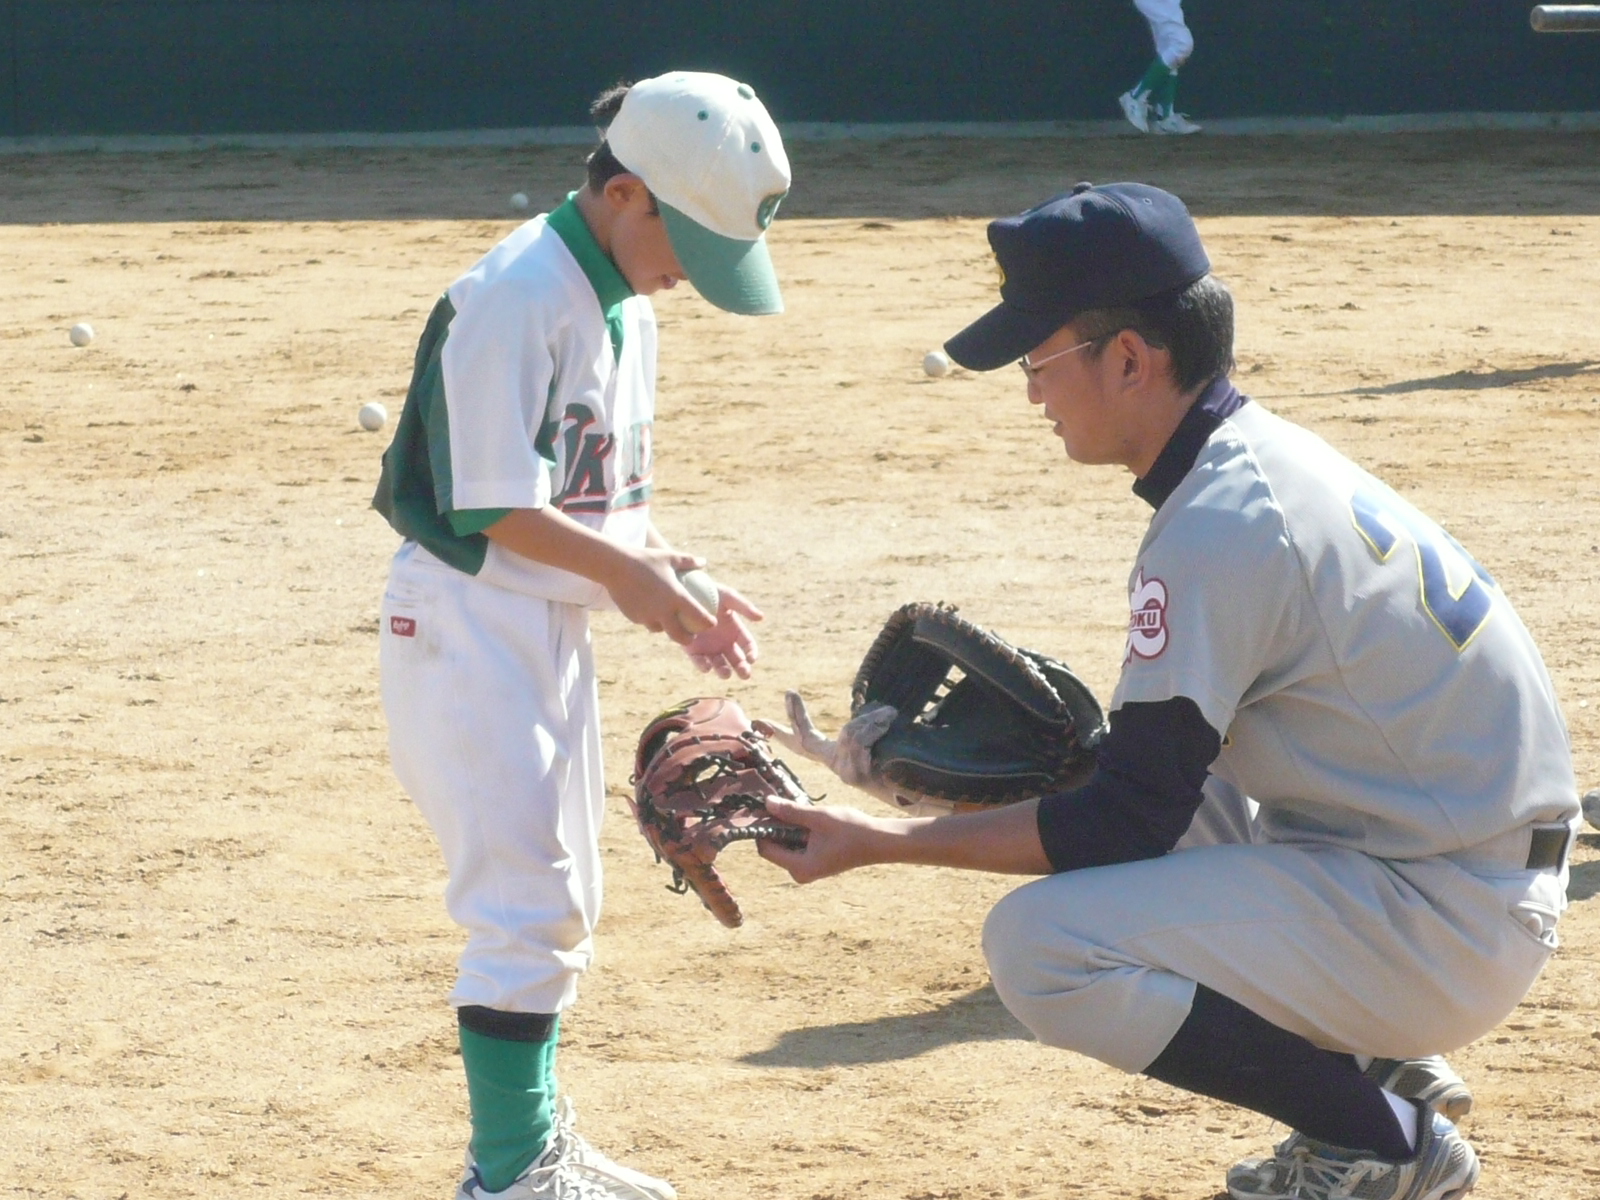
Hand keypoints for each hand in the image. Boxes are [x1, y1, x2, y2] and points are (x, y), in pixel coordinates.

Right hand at [604, 547, 716, 644]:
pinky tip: (650, 612)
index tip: (712, 623)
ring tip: (669, 625)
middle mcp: (663, 611)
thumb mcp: (669, 557)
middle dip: (688, 640)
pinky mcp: (634, 617)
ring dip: (666, 629)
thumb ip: (688, 561)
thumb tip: (703, 562)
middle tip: (692, 637)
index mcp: (676, 598)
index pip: (698, 616)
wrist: (615, 566)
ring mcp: (647, 617)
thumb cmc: (645, 559)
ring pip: (660, 630)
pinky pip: (645, 621)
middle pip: (679, 636)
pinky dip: (650, 619)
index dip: (708, 623)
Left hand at [683, 585, 763, 679]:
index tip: (751, 659)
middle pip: (736, 659)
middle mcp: (723, 641)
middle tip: (745, 674)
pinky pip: (699, 660)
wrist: (685, 591)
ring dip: (723, 671)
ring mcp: (708, 646)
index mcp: (735, 630)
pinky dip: (702, 666)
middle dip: (741, 668)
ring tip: (726, 674)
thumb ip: (744, 607)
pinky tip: (707, 667)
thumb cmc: (709, 591)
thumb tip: (761, 617)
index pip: (747, 646)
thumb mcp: (728, 597)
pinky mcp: (692, 648)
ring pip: (719, 664)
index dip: (751, 653)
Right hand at [756, 692, 896, 787]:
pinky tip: (888, 723)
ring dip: (871, 721)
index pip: (805, 743)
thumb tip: (884, 713)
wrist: (915, 793)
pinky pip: (861, 740)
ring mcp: (844, 773)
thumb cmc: (897, 766)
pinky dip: (876, 727)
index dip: (784, 732)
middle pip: (807, 740)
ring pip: (848, 733)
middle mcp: (836, 766)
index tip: (761, 721)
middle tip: (788, 693)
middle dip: (797, 716)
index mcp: (837, 757)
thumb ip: (870, 727)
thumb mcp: (878, 741)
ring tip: (889, 717)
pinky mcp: (856, 776)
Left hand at [756, 796, 892, 882]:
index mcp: (799, 867)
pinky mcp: (815, 862)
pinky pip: (797, 845)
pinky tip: (809, 817)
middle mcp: (800, 872)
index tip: (765, 807)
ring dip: (788, 826)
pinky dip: (798, 831)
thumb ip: (791, 811)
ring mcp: (808, 868)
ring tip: (798, 808)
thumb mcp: (818, 817)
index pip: (766, 848)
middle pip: (775, 847)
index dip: (762, 827)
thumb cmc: (851, 830)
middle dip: (775, 825)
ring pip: (786, 844)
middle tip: (781, 802)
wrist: (879, 842)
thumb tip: (766, 803)